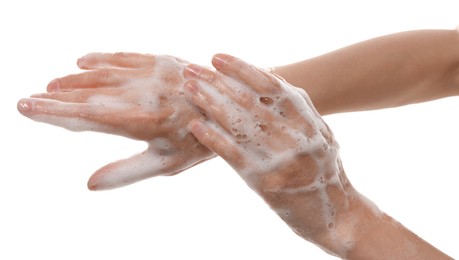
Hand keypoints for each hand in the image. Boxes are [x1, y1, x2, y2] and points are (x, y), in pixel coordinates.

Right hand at [17, 53, 214, 189]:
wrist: (233, 107)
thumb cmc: (199, 141)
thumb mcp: (165, 165)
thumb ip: (127, 172)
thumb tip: (90, 184)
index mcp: (142, 121)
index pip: (86, 117)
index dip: (53, 113)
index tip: (27, 107)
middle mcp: (143, 93)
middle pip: (88, 94)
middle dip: (55, 98)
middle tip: (28, 99)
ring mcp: (152, 73)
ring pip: (102, 74)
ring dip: (73, 80)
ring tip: (50, 87)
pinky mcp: (162, 60)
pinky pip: (124, 56)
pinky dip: (101, 58)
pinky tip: (81, 61)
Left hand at [183, 54, 370, 256]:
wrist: (337, 216)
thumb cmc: (323, 170)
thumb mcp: (320, 133)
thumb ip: (298, 108)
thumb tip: (271, 77)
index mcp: (308, 120)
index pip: (270, 85)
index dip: (241, 69)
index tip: (217, 58)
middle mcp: (295, 136)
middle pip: (248, 100)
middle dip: (216, 81)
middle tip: (191, 69)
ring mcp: (279, 159)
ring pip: (238, 123)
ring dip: (209, 103)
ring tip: (188, 88)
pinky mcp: (263, 181)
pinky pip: (233, 154)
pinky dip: (212, 137)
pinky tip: (195, 125)